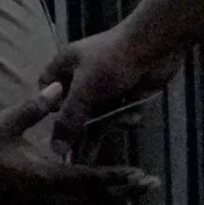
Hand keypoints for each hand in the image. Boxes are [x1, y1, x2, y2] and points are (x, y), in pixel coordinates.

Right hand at [0, 85, 149, 204]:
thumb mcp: (3, 122)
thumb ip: (33, 107)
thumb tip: (59, 86)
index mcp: (40, 176)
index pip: (86, 178)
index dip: (114, 177)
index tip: (138, 174)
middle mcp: (44, 197)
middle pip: (92, 198)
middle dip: (122, 191)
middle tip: (150, 185)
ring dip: (109, 200)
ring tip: (135, 191)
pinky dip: (87, 204)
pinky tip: (103, 199)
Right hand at [41, 25, 168, 151]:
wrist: (156, 45)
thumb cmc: (111, 62)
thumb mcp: (84, 91)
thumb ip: (69, 120)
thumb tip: (55, 149)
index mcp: (65, 66)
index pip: (47, 89)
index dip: (48, 109)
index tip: (51, 130)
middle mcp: (83, 76)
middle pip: (74, 109)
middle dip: (76, 132)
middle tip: (73, 159)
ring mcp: (107, 84)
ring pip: (98, 113)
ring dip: (101, 128)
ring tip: (94, 159)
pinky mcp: (128, 92)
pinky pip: (119, 111)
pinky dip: (124, 117)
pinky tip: (131, 117)